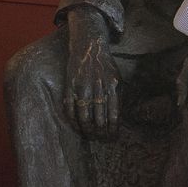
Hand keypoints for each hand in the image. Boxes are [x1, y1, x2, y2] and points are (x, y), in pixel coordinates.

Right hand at [64, 18, 119, 138]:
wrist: (89, 46)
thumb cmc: (105, 65)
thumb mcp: (117, 78)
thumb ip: (118, 97)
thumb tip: (117, 119)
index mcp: (112, 87)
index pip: (113, 116)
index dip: (112, 130)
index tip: (112, 138)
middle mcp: (97, 88)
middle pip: (99, 119)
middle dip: (100, 134)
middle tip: (100, 140)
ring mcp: (82, 88)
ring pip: (84, 117)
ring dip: (87, 130)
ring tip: (90, 136)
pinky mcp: (70, 86)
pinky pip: (70, 109)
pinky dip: (73, 121)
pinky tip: (77, 127)